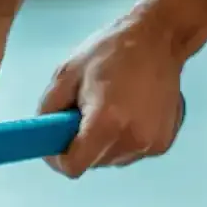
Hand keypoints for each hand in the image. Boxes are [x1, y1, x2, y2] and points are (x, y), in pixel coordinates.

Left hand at [38, 7, 186, 178]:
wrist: (160, 39)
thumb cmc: (111, 52)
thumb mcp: (67, 73)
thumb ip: (48, 111)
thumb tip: (43, 139)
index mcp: (107, 122)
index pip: (74, 167)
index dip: (59, 159)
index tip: (56, 143)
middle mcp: (133, 140)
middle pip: (92, 163)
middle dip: (81, 145)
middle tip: (85, 114)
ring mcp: (151, 144)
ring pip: (110, 160)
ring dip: (103, 143)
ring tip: (110, 108)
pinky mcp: (162, 144)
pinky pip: (129, 153)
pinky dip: (122, 139)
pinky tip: (130, 112)